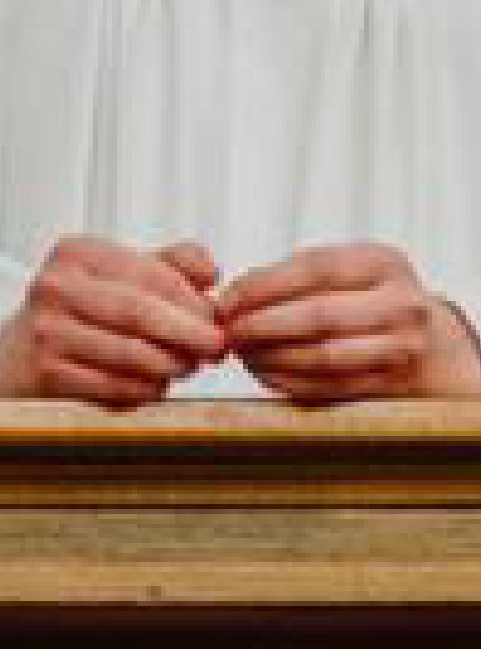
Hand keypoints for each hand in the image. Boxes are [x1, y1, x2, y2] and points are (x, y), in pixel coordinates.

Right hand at [0, 233, 231, 402]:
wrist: (19, 357)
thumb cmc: (85, 314)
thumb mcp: (122, 276)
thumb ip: (173, 264)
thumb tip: (208, 270)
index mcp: (76, 253)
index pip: (153, 274)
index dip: (195, 303)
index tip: (216, 322)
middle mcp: (55, 286)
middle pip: (141, 312)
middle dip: (189, 336)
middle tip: (215, 349)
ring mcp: (47, 329)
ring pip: (134, 354)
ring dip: (172, 366)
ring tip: (182, 366)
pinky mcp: (48, 371)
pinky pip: (119, 387)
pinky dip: (147, 390)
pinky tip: (150, 383)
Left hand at [209, 239, 480, 403]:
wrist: (425, 338)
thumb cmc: (358, 296)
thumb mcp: (338, 269)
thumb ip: (288, 275)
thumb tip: (226, 299)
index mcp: (383, 262)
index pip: (314, 268)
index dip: (261, 286)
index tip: (223, 300)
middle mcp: (403, 303)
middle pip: (320, 316)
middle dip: (262, 326)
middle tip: (227, 331)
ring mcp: (406, 346)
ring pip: (326, 357)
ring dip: (272, 358)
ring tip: (242, 352)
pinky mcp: (397, 383)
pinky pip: (334, 387)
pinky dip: (291, 381)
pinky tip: (265, 372)